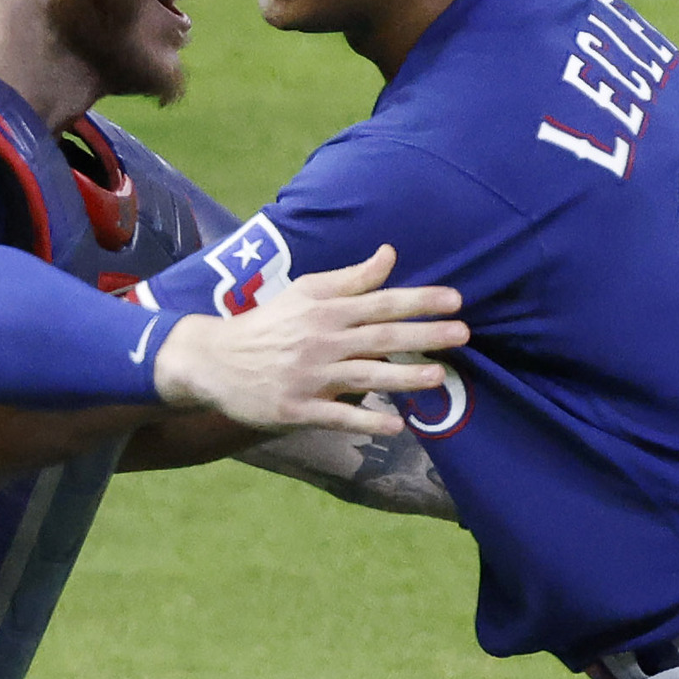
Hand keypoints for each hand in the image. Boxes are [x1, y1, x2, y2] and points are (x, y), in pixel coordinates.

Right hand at [150, 245, 466, 435]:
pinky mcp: (297, 408)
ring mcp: (310, 377)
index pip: (380, 301)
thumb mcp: (305, 292)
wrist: (214, 361)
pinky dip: (366, 420)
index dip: (419, 300)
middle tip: (463, 334)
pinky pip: (337, 416)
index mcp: (325, 310)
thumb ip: (350, 278)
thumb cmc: (268, 324)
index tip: (456, 300)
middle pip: (380, 336)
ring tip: (439, 377)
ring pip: (364, 375)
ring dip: (403, 377)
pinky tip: (396, 425)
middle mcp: (321, 340)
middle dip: (424, 335)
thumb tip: (390, 253)